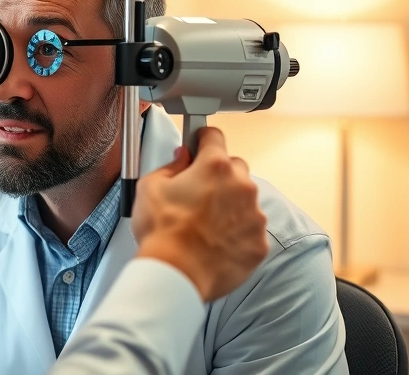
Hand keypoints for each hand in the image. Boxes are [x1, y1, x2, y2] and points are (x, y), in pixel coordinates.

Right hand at [131, 127, 268, 301]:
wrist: (176, 272)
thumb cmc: (162, 231)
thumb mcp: (150, 187)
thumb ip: (170, 166)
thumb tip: (182, 158)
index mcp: (214, 167)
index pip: (215, 137)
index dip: (203, 139)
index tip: (200, 143)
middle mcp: (241, 186)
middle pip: (235, 167)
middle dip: (219, 175)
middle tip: (198, 192)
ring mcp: (254, 215)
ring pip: (246, 200)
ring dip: (230, 206)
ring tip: (204, 224)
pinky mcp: (258, 242)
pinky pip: (251, 229)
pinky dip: (237, 233)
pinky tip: (215, 242)